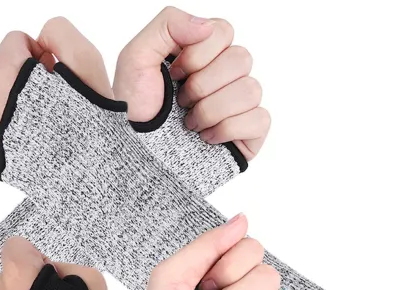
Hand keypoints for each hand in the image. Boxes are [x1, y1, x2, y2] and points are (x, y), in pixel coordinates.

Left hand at [0, 18, 111, 168]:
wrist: (88, 177)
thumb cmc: (90, 122)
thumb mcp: (86, 61)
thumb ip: (59, 32)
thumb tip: (40, 40)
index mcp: (4, 74)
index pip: (16, 42)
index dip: (42, 56)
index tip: (58, 76)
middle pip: (4, 74)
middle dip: (27, 81)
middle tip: (57, 104)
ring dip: (19, 108)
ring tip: (49, 127)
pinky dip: (16, 134)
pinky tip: (41, 144)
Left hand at [114, 7, 269, 160]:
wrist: (137, 156)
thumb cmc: (137, 111)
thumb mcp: (136, 58)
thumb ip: (168, 24)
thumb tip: (207, 27)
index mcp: (204, 55)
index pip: (223, 31)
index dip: (197, 55)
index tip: (174, 76)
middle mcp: (226, 77)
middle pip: (241, 59)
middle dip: (202, 85)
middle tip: (181, 103)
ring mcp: (240, 106)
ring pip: (250, 90)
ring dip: (211, 110)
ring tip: (190, 124)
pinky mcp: (249, 133)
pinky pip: (259, 119)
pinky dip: (228, 129)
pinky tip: (207, 138)